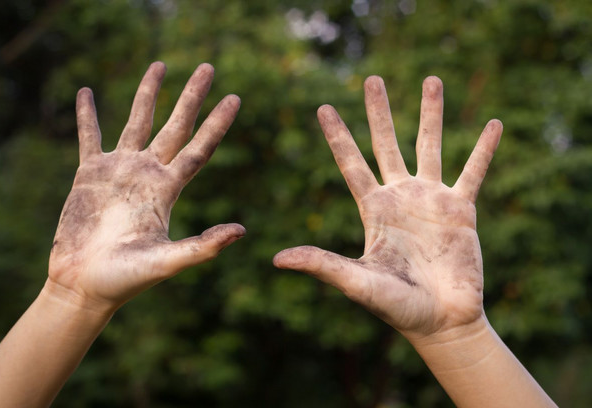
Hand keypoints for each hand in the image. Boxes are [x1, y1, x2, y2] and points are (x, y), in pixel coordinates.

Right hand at [48, 62, 244, 311]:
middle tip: (207, 67)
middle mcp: (149, 175)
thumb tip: (242, 231)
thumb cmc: (128, 279)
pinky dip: (87, 116)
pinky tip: (86, 92)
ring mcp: (120, 172)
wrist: (86, 285)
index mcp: (168, 191)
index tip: (234, 98)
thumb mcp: (168, 261)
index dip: (217, 124)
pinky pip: (89, 137)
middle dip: (191, 97)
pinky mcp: (89, 175)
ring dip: (148, 94)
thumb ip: (203, 246)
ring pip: (137, 122)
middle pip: (176, 126)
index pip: (199, 149)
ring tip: (160, 65)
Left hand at [274, 76, 500, 338]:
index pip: (352, 164)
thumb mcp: (356, 281)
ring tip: (431, 79)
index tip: (323, 108)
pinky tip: (493, 124)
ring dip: (431, 113)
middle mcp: (400, 197)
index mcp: (373, 209)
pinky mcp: (461, 210)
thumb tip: (277, 258)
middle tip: (372, 79)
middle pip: (387, 144)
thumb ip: (322, 264)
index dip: (338, 136)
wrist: (441, 322)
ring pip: (430, 146)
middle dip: (379, 112)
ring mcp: (431, 200)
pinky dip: (483, 149)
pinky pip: (474, 172)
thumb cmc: (396, 306)